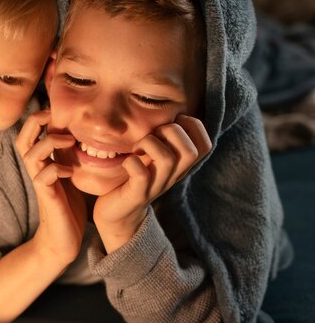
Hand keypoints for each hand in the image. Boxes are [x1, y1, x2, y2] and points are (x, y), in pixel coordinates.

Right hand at [15, 110, 86, 265]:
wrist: (63, 240)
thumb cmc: (68, 206)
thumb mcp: (70, 174)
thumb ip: (69, 156)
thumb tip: (82, 132)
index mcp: (42, 162)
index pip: (30, 132)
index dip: (40, 117)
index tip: (59, 109)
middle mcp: (37, 170)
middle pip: (22, 138)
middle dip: (35, 122)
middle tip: (53, 115)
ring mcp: (40, 183)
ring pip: (31, 154)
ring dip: (49, 143)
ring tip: (69, 142)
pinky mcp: (47, 198)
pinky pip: (43, 177)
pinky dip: (55, 169)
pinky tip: (70, 172)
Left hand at [94, 114, 211, 251]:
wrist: (117, 214)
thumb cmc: (133, 178)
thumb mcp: (152, 157)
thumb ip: (162, 139)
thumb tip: (164, 108)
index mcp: (179, 165)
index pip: (205, 144)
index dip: (192, 126)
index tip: (170, 124)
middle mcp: (173, 175)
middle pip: (191, 150)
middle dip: (171, 132)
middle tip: (152, 135)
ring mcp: (156, 186)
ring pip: (167, 159)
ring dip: (149, 144)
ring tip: (137, 148)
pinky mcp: (137, 195)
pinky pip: (141, 175)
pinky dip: (132, 163)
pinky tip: (126, 162)